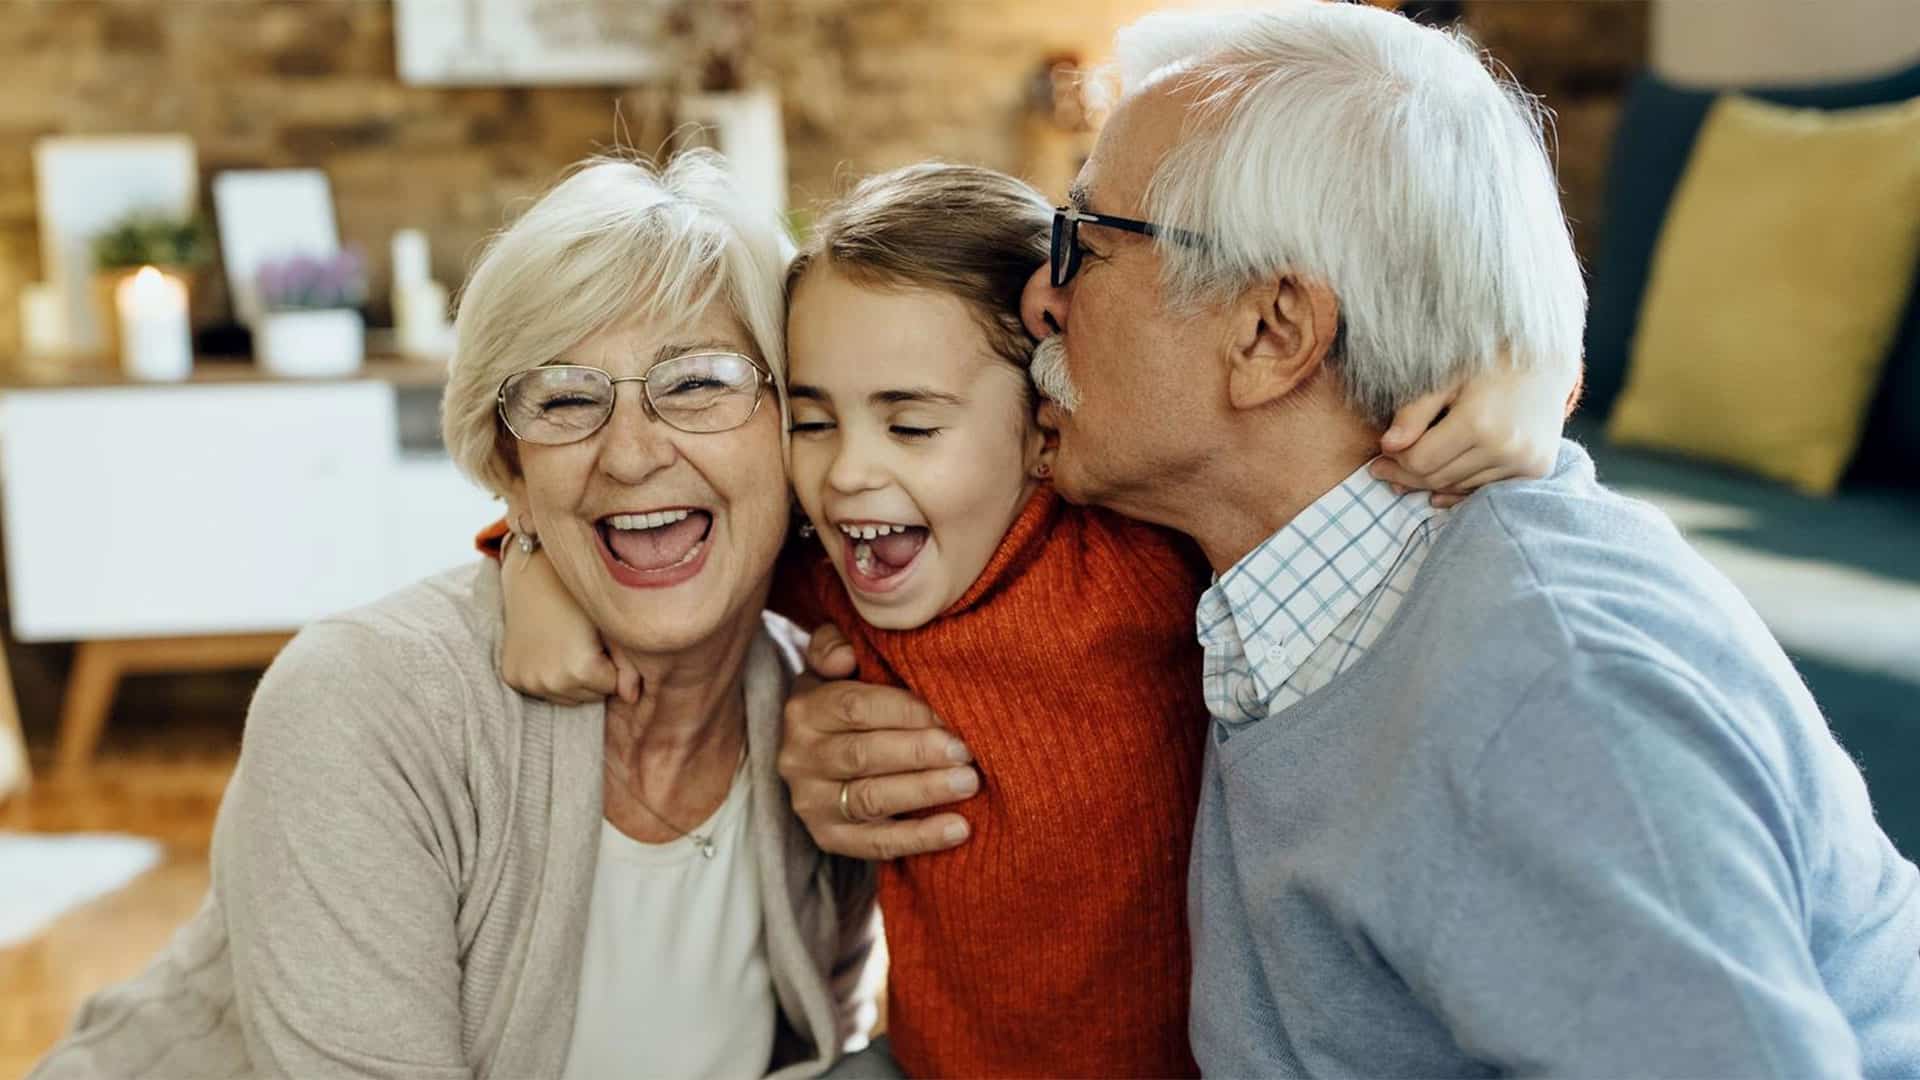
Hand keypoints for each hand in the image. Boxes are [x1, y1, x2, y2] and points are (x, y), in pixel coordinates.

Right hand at [500, 543, 639, 705]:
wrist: (533, 580)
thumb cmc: (579, 601)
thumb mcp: (610, 631)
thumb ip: (628, 667)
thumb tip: (632, 700)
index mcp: (581, 670)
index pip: (612, 687)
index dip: (612, 665)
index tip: (603, 643)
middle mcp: (553, 682)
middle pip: (590, 696)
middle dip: (594, 676)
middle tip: (585, 644)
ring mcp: (529, 682)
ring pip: (567, 697)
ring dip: (572, 682)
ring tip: (568, 648)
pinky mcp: (512, 678)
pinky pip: (542, 690)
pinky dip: (549, 678)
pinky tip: (548, 652)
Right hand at [778, 624, 978, 859]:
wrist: (824, 753)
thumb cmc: (849, 700)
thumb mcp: (836, 664)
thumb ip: (836, 645)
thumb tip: (844, 657)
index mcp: (803, 710)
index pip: (855, 707)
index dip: (906, 710)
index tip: (950, 712)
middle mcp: (799, 758)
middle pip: (863, 755)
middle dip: (920, 752)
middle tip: (967, 750)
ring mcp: (811, 803)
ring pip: (871, 800)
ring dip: (924, 792)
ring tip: (969, 782)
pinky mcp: (829, 838)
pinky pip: (876, 844)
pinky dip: (920, 838)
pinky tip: (960, 827)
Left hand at [1373, 354, 1575, 507]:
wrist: (1546, 364)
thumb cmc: (1489, 365)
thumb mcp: (1446, 378)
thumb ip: (1415, 412)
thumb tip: (1387, 446)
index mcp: (1477, 422)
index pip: (1420, 460)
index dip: (1395, 461)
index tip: (1380, 456)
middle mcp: (1504, 447)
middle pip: (1438, 477)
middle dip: (1405, 476)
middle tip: (1383, 471)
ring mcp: (1523, 462)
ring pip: (1459, 487)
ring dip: (1431, 483)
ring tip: (1407, 476)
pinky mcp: (1536, 471)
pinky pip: (1485, 491)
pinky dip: (1459, 491)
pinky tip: (1437, 491)